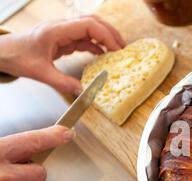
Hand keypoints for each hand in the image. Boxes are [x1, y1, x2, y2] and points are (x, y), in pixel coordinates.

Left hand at [0, 15, 124, 94]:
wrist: (3, 53)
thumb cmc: (18, 57)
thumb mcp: (40, 73)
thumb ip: (63, 82)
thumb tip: (83, 91)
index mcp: (56, 30)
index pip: (88, 25)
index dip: (106, 35)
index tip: (117, 49)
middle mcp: (62, 27)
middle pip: (92, 22)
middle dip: (110, 33)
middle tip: (123, 48)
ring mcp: (63, 32)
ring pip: (90, 28)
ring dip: (105, 37)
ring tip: (117, 51)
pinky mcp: (63, 39)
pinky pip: (84, 38)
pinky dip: (96, 45)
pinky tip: (103, 55)